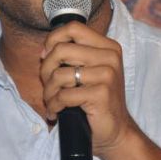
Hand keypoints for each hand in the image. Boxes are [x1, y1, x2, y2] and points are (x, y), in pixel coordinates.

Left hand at [39, 20, 136, 159]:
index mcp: (108, 47)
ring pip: (59, 75)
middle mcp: (110, 57)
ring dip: (48, 92)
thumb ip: (72, 57)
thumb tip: (44, 51)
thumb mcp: (88, 72)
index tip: (46, 57)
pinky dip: (54, 106)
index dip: (52, 40)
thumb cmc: (97, 101)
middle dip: (45, 70)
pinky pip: (63, 95)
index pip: (72, 28)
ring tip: (51, 102)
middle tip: (47, 86)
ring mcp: (107, 75)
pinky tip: (56, 112)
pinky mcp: (101, 94)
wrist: (116, 131)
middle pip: (61, 50)